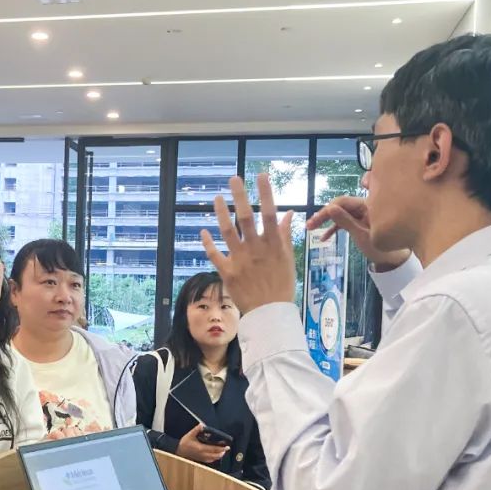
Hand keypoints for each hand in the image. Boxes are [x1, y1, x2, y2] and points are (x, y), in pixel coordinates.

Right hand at [177, 424, 227, 463]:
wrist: (178, 451)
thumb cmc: (184, 443)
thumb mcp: (190, 435)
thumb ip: (197, 430)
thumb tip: (202, 425)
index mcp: (201, 448)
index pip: (214, 449)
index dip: (221, 448)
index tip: (227, 446)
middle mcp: (202, 454)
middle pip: (215, 455)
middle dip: (222, 452)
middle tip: (226, 449)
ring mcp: (202, 458)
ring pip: (213, 458)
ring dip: (219, 455)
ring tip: (222, 452)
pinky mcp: (200, 459)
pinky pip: (209, 460)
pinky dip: (214, 458)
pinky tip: (215, 456)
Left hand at [200, 174, 295, 314]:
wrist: (270, 314)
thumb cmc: (281, 285)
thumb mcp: (287, 259)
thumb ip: (284, 235)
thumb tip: (287, 213)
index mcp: (272, 245)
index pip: (269, 213)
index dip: (265, 193)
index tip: (261, 175)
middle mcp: (255, 250)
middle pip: (245, 218)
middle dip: (239, 196)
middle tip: (234, 178)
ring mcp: (239, 260)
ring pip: (227, 232)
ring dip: (220, 213)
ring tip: (216, 198)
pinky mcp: (227, 273)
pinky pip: (214, 255)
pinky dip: (207, 242)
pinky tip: (202, 231)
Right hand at [306, 196, 410, 270]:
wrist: (392, 260)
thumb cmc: (381, 248)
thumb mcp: (361, 235)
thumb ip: (346, 221)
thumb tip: (330, 208)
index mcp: (368, 205)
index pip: (343, 202)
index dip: (327, 210)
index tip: (314, 221)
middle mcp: (364, 206)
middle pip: (340, 206)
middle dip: (324, 214)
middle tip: (309, 225)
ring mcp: (361, 214)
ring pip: (340, 213)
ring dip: (326, 220)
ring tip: (311, 228)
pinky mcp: (358, 222)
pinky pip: (343, 221)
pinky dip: (334, 228)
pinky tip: (324, 237)